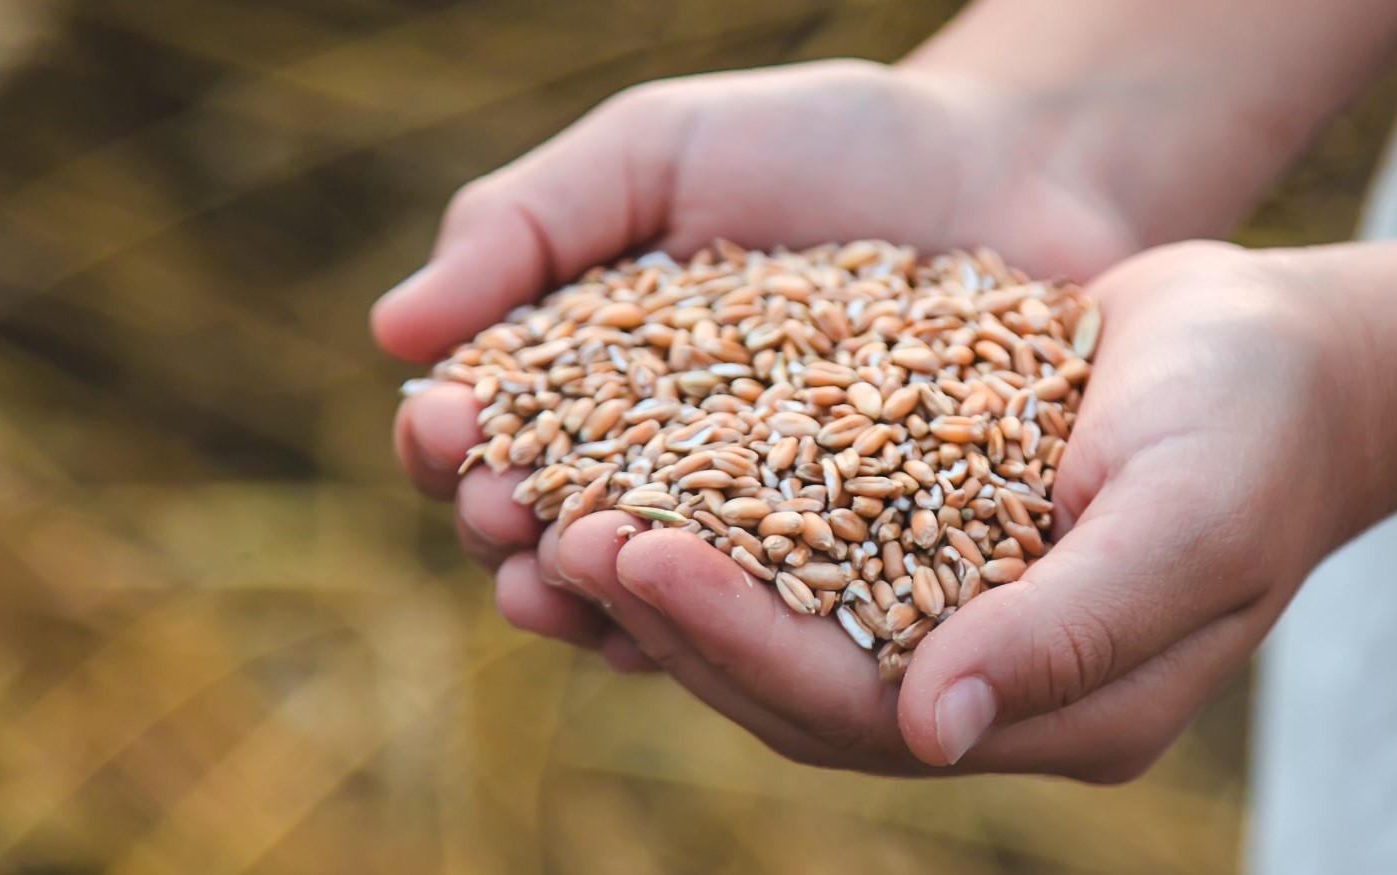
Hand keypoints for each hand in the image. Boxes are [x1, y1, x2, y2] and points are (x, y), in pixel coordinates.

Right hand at [380, 59, 1144, 668]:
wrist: (1009, 165)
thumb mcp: (657, 150)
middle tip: (509, 517)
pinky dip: (734, 624)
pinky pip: (781, 615)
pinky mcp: (857, 571)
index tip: (445, 429)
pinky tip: (703, 624)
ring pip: (652, 593)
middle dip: (516, 529)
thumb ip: (525, 224)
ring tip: (580, 582)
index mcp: (588, 382)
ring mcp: (755, 533)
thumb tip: (388, 334)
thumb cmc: (820, 142)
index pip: (486, 434)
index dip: (451, 443)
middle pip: (552, 528)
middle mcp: (657, 474)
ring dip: (602, 598)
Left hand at [542, 241, 1396, 779]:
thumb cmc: (1260, 429)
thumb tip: (929, 734)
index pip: (854, 704)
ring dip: (670, 574)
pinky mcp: (925, 536)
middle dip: (670, 615)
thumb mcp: (1186, 522)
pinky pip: (798, 545)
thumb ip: (1069, 634)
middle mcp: (983, 685)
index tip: (631, 553)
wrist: (1293, 349)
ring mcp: (951, 615)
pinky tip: (632, 459)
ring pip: (779, 622)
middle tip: (554, 530)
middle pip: (791, 679)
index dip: (734, 640)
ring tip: (562, 501)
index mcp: (1049, 714)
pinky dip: (715, 513)